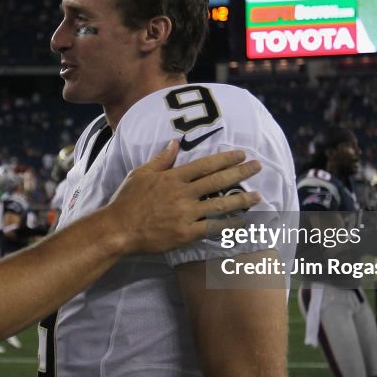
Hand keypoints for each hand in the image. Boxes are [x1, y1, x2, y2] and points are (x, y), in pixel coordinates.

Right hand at [107, 140, 261, 254]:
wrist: (118, 229)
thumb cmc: (127, 200)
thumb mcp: (141, 173)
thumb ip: (161, 159)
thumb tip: (174, 143)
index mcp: (173, 177)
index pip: (205, 165)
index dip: (225, 159)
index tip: (241, 154)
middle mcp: (182, 194)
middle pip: (217, 181)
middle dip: (240, 172)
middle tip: (258, 166)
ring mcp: (185, 214)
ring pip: (219, 205)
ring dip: (241, 200)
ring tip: (259, 195)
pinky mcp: (185, 234)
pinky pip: (212, 228)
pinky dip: (229, 225)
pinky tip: (243, 222)